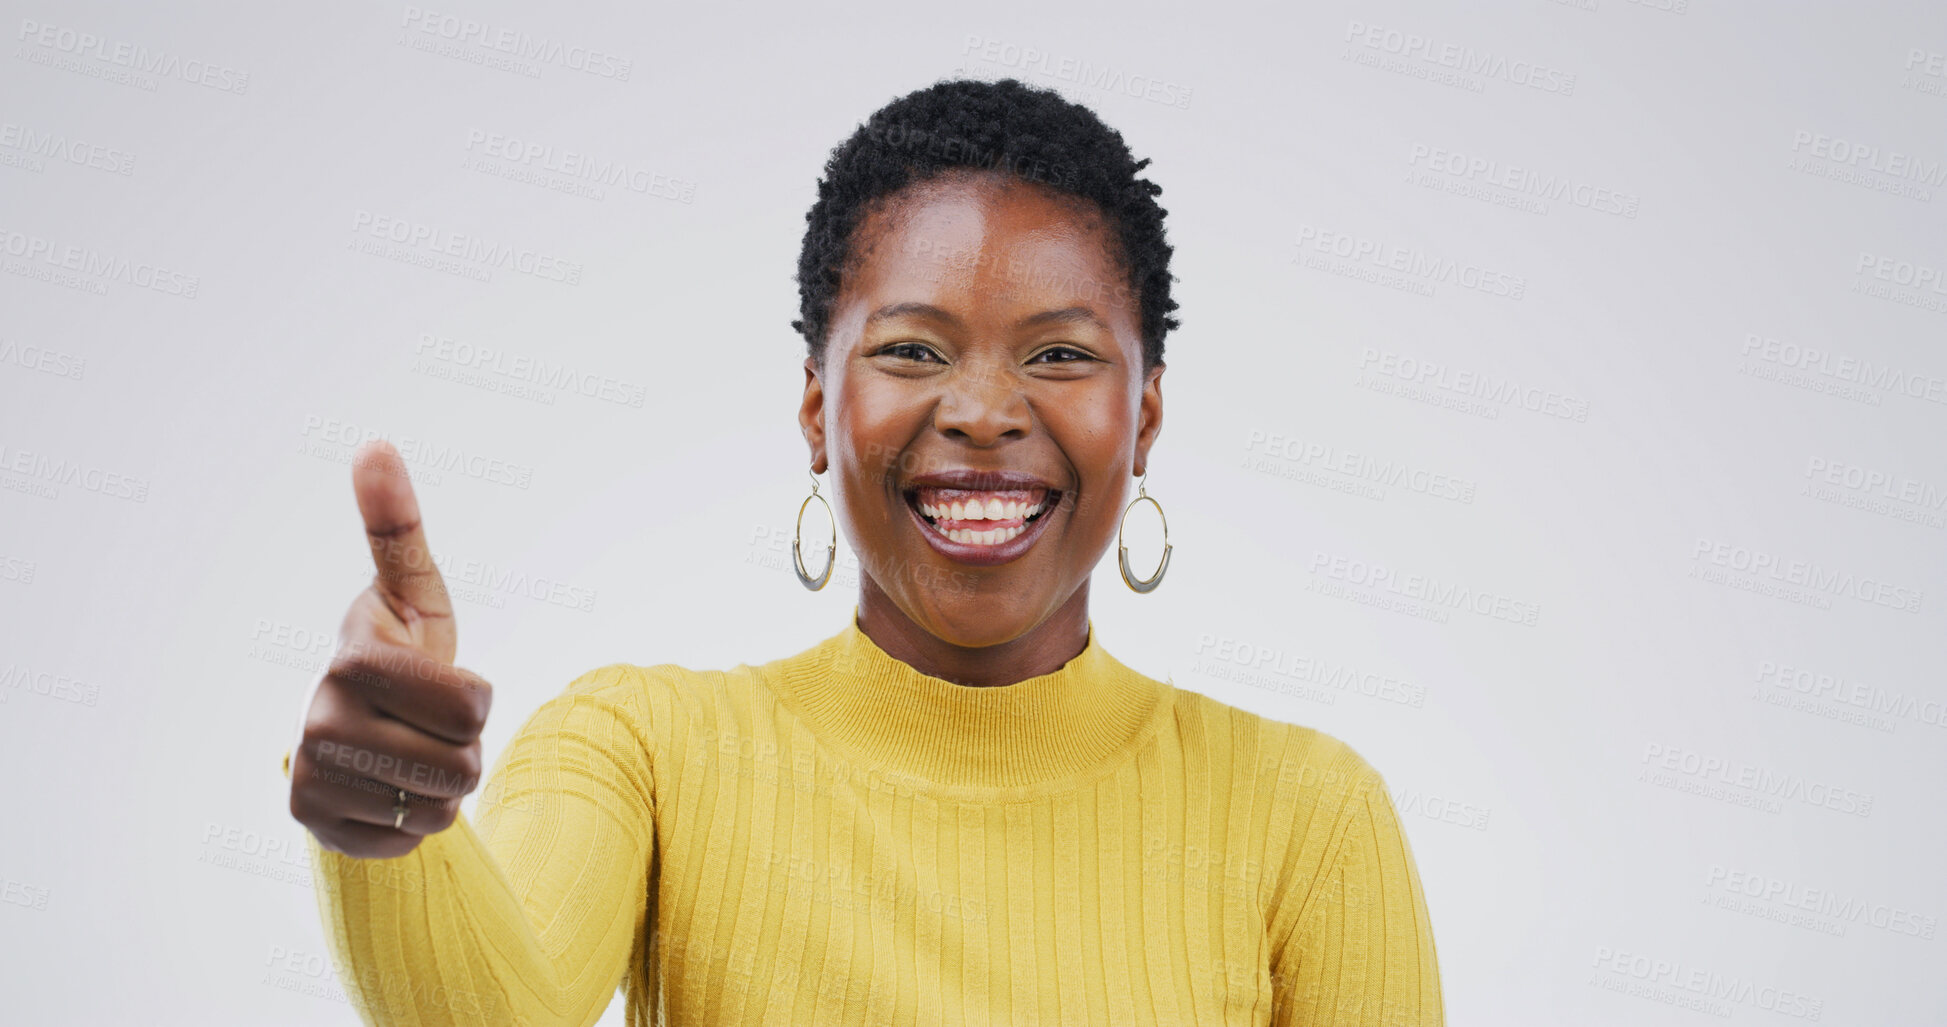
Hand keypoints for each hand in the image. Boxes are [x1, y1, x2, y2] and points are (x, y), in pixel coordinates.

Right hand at [288, 440, 492, 858]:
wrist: (355, 727)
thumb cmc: (401, 649)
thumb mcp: (413, 590)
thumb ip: (399, 526)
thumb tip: (375, 443)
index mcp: (352, 661)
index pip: (472, 705)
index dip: (476, 697)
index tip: (442, 679)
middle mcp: (319, 722)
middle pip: (462, 763)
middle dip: (464, 745)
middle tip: (427, 724)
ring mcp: (313, 777)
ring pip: (443, 807)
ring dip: (445, 785)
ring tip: (412, 753)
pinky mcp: (316, 826)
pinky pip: (413, 841)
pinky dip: (416, 822)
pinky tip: (389, 790)